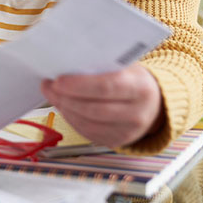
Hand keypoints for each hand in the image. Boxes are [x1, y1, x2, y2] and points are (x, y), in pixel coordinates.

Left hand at [41, 64, 163, 147]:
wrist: (154, 103)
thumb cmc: (132, 78)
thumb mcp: (125, 65)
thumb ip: (102, 63)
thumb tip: (67, 60)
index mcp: (141, 88)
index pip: (106, 87)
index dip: (79, 85)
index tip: (57, 80)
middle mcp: (138, 114)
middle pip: (94, 109)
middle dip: (66, 98)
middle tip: (48, 86)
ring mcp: (128, 132)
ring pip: (88, 123)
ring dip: (65, 108)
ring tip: (51, 94)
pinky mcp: (117, 142)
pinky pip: (88, 133)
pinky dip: (71, 119)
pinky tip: (63, 106)